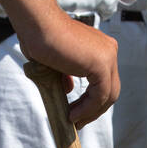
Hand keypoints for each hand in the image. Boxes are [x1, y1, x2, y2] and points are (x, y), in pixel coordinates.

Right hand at [16, 11, 118, 127]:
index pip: (104, 82)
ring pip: (108, 95)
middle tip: (77, 122)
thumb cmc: (39, 38)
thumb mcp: (56, 63)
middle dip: (94, 110)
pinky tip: (72, 115)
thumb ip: (66, 75)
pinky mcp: (102, 64)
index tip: (75, 114)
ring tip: (73, 121)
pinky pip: (100, 96)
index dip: (91, 101)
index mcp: (101, 48)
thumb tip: (68, 89)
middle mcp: (108, 50)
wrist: (36, 25)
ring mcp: (108, 56)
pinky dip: (87, 109)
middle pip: (110, 90)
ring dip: (91, 112)